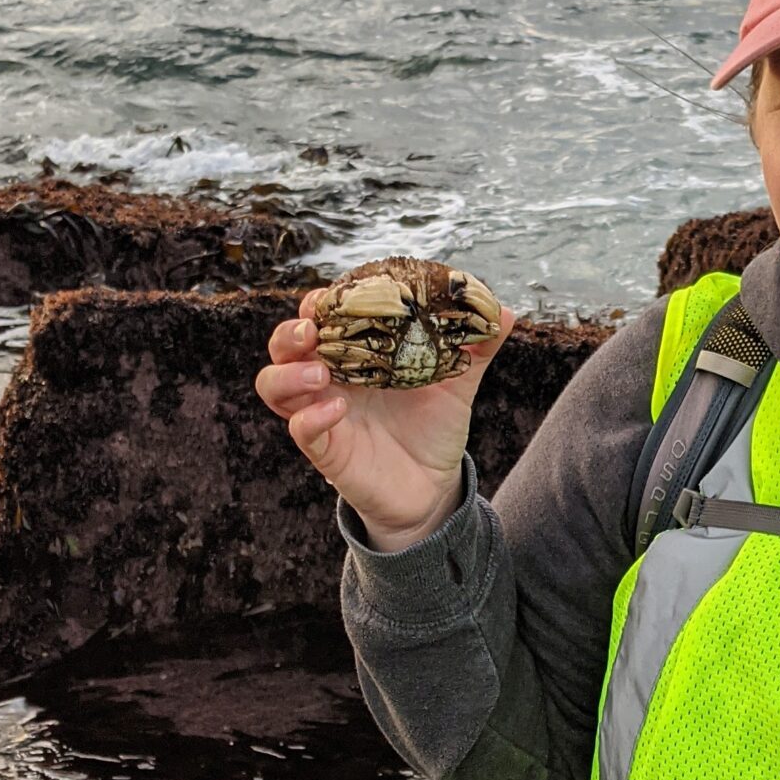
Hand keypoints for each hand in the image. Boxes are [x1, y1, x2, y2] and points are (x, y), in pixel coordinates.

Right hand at [256, 287, 516, 551]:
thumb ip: (478, 348)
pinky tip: (337, 409)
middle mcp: (330, 379)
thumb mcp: (458, 382)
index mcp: (355, 353)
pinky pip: (300, 429)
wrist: (435, 487)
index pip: (321, 316)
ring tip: (321, 372)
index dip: (321, 300)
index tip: (335, 292)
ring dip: (289, 372)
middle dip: (290, 331)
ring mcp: (322, 413)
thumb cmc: (435, 428)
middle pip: (284, 345)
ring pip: (274, 385)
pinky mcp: (326, 449)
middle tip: (313, 328)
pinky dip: (311, 417)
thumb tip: (506, 311)